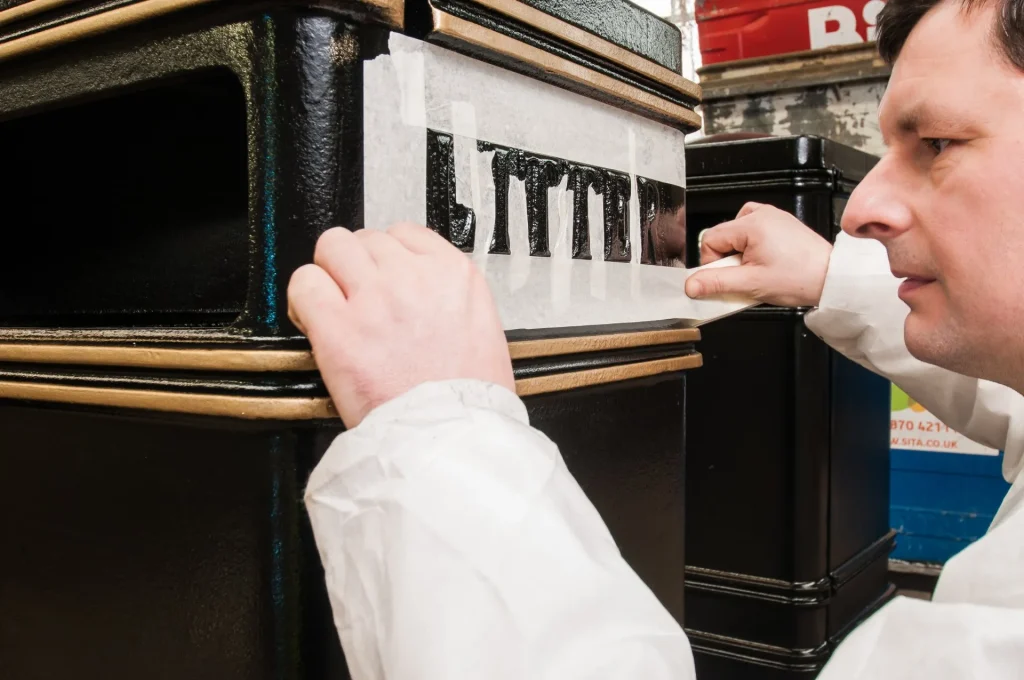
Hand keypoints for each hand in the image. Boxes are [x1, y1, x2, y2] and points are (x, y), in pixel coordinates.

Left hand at [287, 224, 514, 427]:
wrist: (450, 438)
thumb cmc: (468, 400)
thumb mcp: (483, 331)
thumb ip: (450, 299)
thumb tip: (425, 294)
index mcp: (455, 275)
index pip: (405, 234)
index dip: (388, 256)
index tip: (383, 277)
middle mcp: (414, 277)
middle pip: (366, 238)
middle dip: (358, 265)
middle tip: (357, 296)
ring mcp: (374, 298)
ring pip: (332, 248)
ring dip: (330, 272)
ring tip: (333, 303)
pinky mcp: (338, 327)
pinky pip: (304, 284)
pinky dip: (303, 298)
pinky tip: (313, 320)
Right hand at [684, 202, 832, 306]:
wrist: (832, 278)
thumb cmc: (800, 278)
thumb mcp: (751, 284)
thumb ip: (716, 283)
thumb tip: (691, 285)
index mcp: (752, 224)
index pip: (710, 239)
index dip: (712, 263)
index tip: (725, 277)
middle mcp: (762, 214)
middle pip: (723, 236)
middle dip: (728, 260)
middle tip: (745, 277)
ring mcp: (773, 217)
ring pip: (737, 234)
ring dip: (739, 253)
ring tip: (755, 270)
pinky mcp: (781, 224)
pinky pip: (753, 231)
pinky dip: (752, 246)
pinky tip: (762, 261)